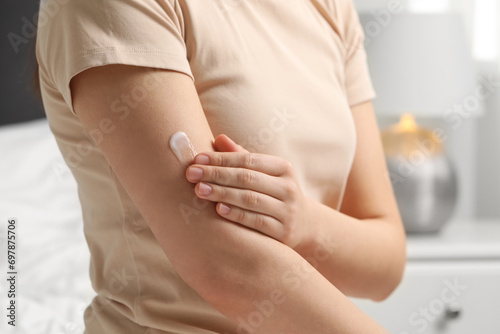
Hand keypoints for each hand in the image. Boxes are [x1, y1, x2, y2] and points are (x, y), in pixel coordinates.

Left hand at [185, 135, 312, 248]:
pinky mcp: (283, 231)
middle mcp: (287, 187)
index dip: (221, 158)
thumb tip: (218, 138)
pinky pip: (256, 221)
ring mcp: (287, 210)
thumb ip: (242, 157)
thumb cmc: (274, 193)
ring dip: (222, 193)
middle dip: (216, 174)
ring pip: (250, 199)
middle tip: (191, 174)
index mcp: (283, 167)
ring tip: (199, 190)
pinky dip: (237, 214)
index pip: (248, 160)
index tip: (197, 159)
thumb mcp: (265, 173)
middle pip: (247, 178)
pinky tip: (218, 210)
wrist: (304, 225)